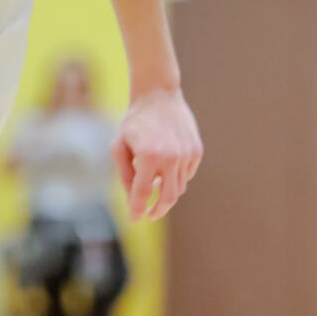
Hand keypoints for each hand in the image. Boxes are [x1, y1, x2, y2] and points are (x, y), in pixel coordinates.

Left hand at [112, 87, 202, 220]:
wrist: (158, 96)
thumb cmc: (134, 121)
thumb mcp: (119, 146)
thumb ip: (124, 174)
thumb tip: (133, 199)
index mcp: (148, 157)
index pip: (143, 194)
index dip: (138, 210)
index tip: (135, 219)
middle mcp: (171, 158)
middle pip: (167, 198)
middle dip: (157, 211)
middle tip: (149, 215)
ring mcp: (186, 155)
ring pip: (178, 188)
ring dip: (166, 191)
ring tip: (153, 183)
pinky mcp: (196, 151)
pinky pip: (187, 175)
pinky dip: (176, 177)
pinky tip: (165, 166)